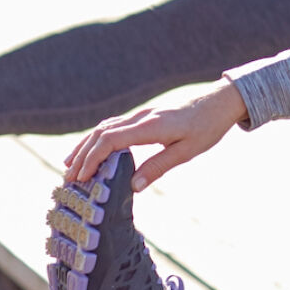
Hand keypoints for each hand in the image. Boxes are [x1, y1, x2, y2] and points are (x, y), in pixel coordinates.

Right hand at [63, 81, 250, 191]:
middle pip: (101, 133)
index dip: (92, 158)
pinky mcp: (144, 116)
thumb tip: (132, 187)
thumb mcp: (187, 151)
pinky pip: (114, 125)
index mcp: (150, 126)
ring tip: (71, 166)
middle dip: (82, 155)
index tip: (82, 177)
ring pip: (104, 127)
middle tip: (70, 178)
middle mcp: (141, 118)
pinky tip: (93, 149)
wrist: (219, 103)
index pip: (110, 140)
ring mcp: (141, 115)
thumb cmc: (207, 127)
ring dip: (86, 146)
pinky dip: (98, 138)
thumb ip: (159, 167)